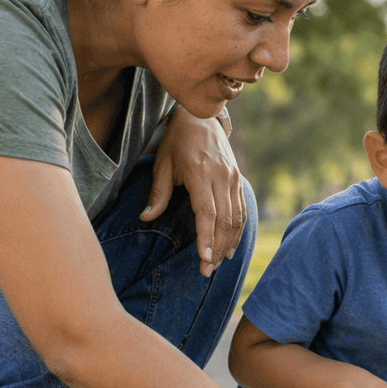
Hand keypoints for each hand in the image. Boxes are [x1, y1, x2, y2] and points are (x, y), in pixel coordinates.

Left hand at [144, 108, 245, 276]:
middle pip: (224, 221)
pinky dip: (237, 231)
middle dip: (216, 248)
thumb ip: (158, 192)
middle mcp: (221, 177)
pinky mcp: (237, 179)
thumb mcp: (163, 163)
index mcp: (201, 173)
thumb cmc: (177, 140)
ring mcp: (233, 178)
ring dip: (228, 243)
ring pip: (236, 218)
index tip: (204, 259)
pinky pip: (241, 210)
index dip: (206, 237)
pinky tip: (229, 247)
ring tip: (217, 263)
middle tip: (206, 271)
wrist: (201, 116)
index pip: (207, 212)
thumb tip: (145, 218)